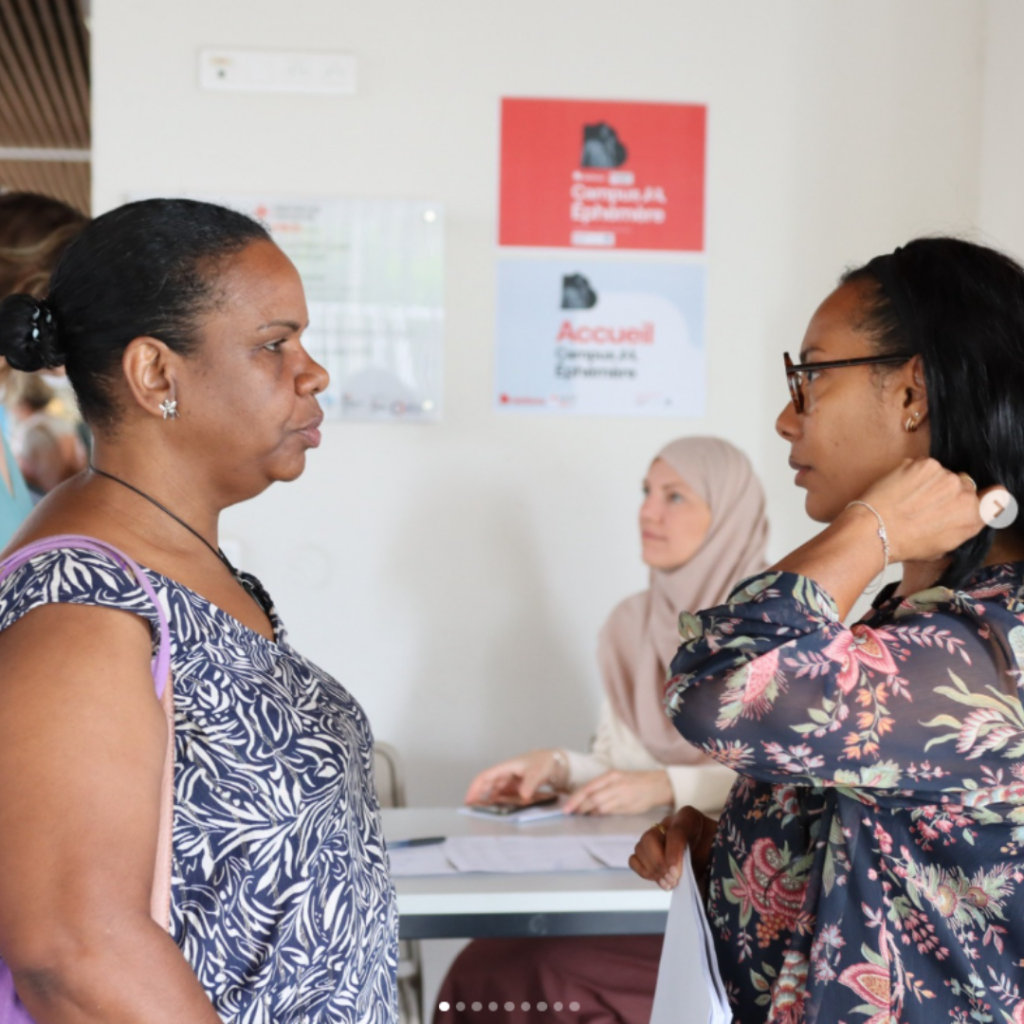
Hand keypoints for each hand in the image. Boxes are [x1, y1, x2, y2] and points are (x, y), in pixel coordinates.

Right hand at [464, 749, 562, 804]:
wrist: (555, 761)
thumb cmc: (544, 762)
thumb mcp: (537, 772)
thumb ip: (529, 784)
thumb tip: (522, 796)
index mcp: (506, 767)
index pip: (485, 777)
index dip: (475, 788)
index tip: (469, 800)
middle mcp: (505, 774)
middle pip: (486, 785)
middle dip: (478, 797)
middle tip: (473, 811)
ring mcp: (510, 780)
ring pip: (495, 792)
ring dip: (489, 801)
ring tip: (485, 813)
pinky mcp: (516, 786)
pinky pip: (504, 795)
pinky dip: (500, 802)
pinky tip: (500, 810)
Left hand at [562, 770, 672, 814]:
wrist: (657, 785)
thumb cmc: (634, 781)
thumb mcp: (617, 777)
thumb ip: (602, 787)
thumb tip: (583, 798)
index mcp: (611, 776)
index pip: (588, 788)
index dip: (575, 799)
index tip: (566, 808)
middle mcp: (616, 785)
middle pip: (592, 799)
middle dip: (579, 808)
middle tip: (571, 814)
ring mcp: (622, 797)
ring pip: (600, 807)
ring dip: (589, 813)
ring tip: (582, 815)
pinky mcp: (628, 807)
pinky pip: (610, 813)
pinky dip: (600, 815)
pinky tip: (596, 816)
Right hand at [629, 805, 717, 890]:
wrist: (715, 855)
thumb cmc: (718, 852)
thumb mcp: (719, 851)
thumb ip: (713, 859)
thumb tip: (704, 883)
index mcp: (689, 818)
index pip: (675, 831)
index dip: (673, 853)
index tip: (677, 874)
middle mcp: (668, 823)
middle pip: (650, 837)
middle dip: (660, 863)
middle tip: (672, 881)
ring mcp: (656, 836)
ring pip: (640, 847)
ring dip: (652, 870)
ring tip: (668, 884)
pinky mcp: (648, 851)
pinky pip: (635, 859)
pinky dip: (644, 871)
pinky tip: (659, 880)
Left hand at [853, 457, 988, 563]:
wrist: (876, 530)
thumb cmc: (905, 544)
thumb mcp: (942, 546)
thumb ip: (960, 527)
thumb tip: (960, 516)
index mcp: (973, 517)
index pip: (996, 495)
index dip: (984, 495)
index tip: (971, 497)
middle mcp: (965, 495)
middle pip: (963, 484)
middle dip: (947, 491)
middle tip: (925, 504)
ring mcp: (946, 476)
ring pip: (942, 473)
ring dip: (929, 481)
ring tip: (908, 498)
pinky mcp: (926, 464)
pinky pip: (923, 465)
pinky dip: (913, 473)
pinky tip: (901, 488)